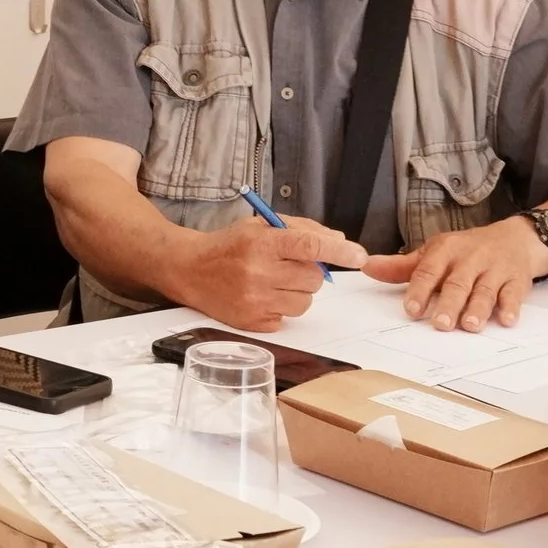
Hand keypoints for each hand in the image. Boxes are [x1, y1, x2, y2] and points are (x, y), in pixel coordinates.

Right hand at [176, 216, 365, 331]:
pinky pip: (287, 318)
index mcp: (262, 242)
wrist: (189, 269)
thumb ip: (302, 230)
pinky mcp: (252, 322)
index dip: (339, 253)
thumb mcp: (261, 226)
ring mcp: (255, 300)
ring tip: (273, 282)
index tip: (358, 256)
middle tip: (287, 266)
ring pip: (305, 301)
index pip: (310, 247)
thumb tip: (339, 244)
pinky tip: (261, 296)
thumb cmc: (228, 245)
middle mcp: (259, 272)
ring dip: (297, 292)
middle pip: (314, 279)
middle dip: (309, 273)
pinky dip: (280, 308)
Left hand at [362, 216, 547, 330]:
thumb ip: (402, 266)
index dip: (420, 290)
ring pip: (485, 290)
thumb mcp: (434, 252)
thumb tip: (367, 266)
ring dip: (478, 308)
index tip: (411, 309)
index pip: (429, 271)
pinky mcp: (517, 280)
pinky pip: (514, 294)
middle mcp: (470, 259)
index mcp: (446, 251)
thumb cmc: (467, 250)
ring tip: (470, 326)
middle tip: (441, 324)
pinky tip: (507, 320)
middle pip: (458, 283)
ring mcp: (495, 269)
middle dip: (449, 304)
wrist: (515, 238)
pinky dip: (511, 307)